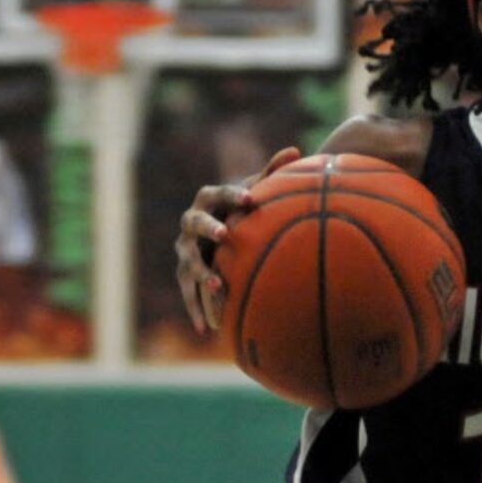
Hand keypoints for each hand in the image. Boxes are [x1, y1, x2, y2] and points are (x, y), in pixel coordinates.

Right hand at [175, 146, 300, 333]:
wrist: (214, 232)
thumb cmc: (239, 211)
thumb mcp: (252, 193)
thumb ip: (270, 174)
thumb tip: (296, 151)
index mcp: (207, 200)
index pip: (216, 194)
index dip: (232, 197)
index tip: (252, 200)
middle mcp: (190, 223)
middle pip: (194, 223)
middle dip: (208, 228)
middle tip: (225, 235)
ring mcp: (184, 251)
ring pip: (189, 261)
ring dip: (201, 273)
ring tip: (217, 285)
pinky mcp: (184, 275)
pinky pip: (188, 293)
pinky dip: (196, 310)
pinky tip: (207, 330)